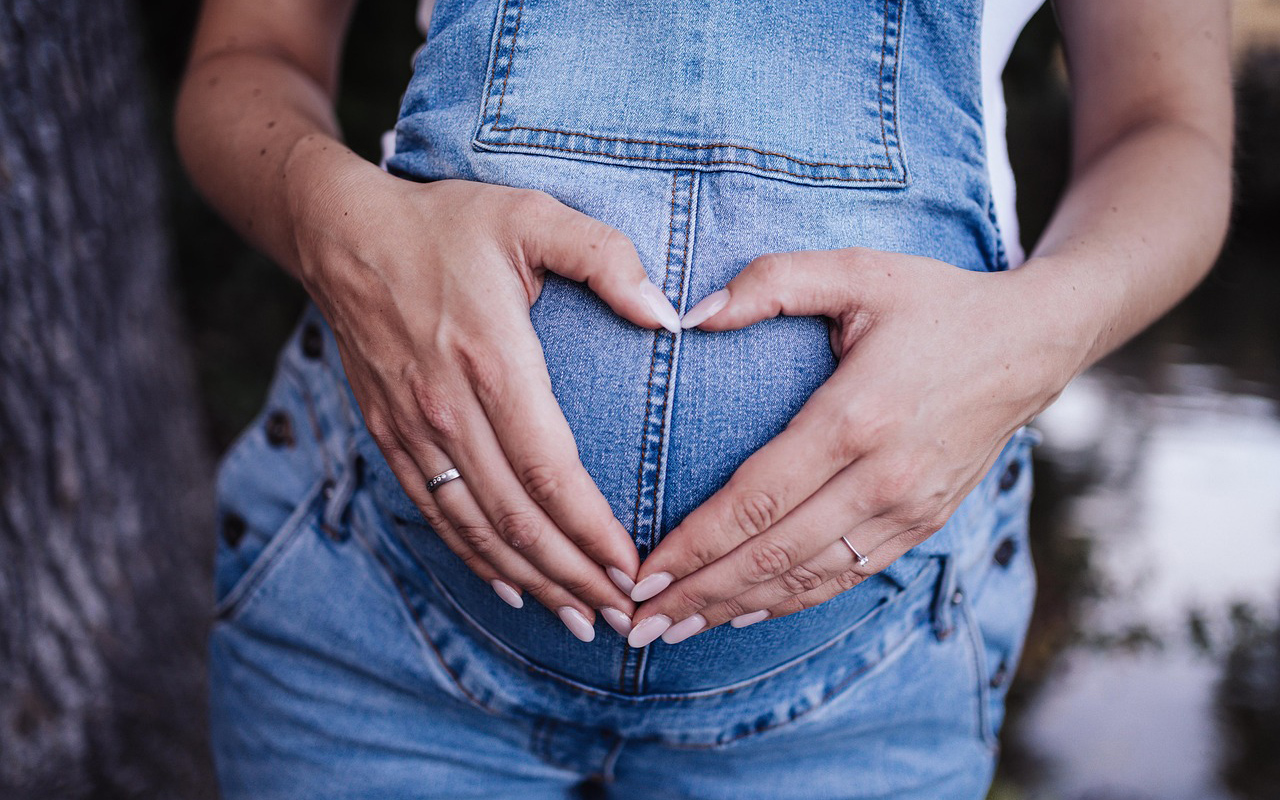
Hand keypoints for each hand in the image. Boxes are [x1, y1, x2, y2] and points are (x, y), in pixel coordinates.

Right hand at [291, 166, 683, 640]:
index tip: (633, 567)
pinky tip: (511, 587)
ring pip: (476, 528)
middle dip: (573, 575)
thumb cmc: (446, 223)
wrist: (341, 234)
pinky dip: (474, 559)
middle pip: (517, 517)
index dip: (591, 530)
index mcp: (492, 359)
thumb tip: (668, 314)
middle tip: (622, 616)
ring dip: (531, 580)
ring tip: (579, 618)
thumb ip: (605, 258)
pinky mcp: (390, 436)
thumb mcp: (532, 216)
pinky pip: (436, 514)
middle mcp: (448, 408)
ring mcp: (414, 428)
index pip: (549, 470)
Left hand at [625, 248, 1075, 645]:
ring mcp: (907, 509)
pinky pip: (845, 577)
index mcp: (856, 416)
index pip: (757, 499)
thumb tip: (689, 315)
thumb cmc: (936, 303)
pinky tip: (743, 613)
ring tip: (673, 630)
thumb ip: (771, 283)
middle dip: (698, 593)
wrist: (1033, 345)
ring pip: (807, 578)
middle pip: (772, 554)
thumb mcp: (858, 271)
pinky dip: (789, 602)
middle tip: (636, 621)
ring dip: (735, 608)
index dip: (694, 545)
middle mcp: (883, 477)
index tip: (641, 573)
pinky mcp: (923, 524)